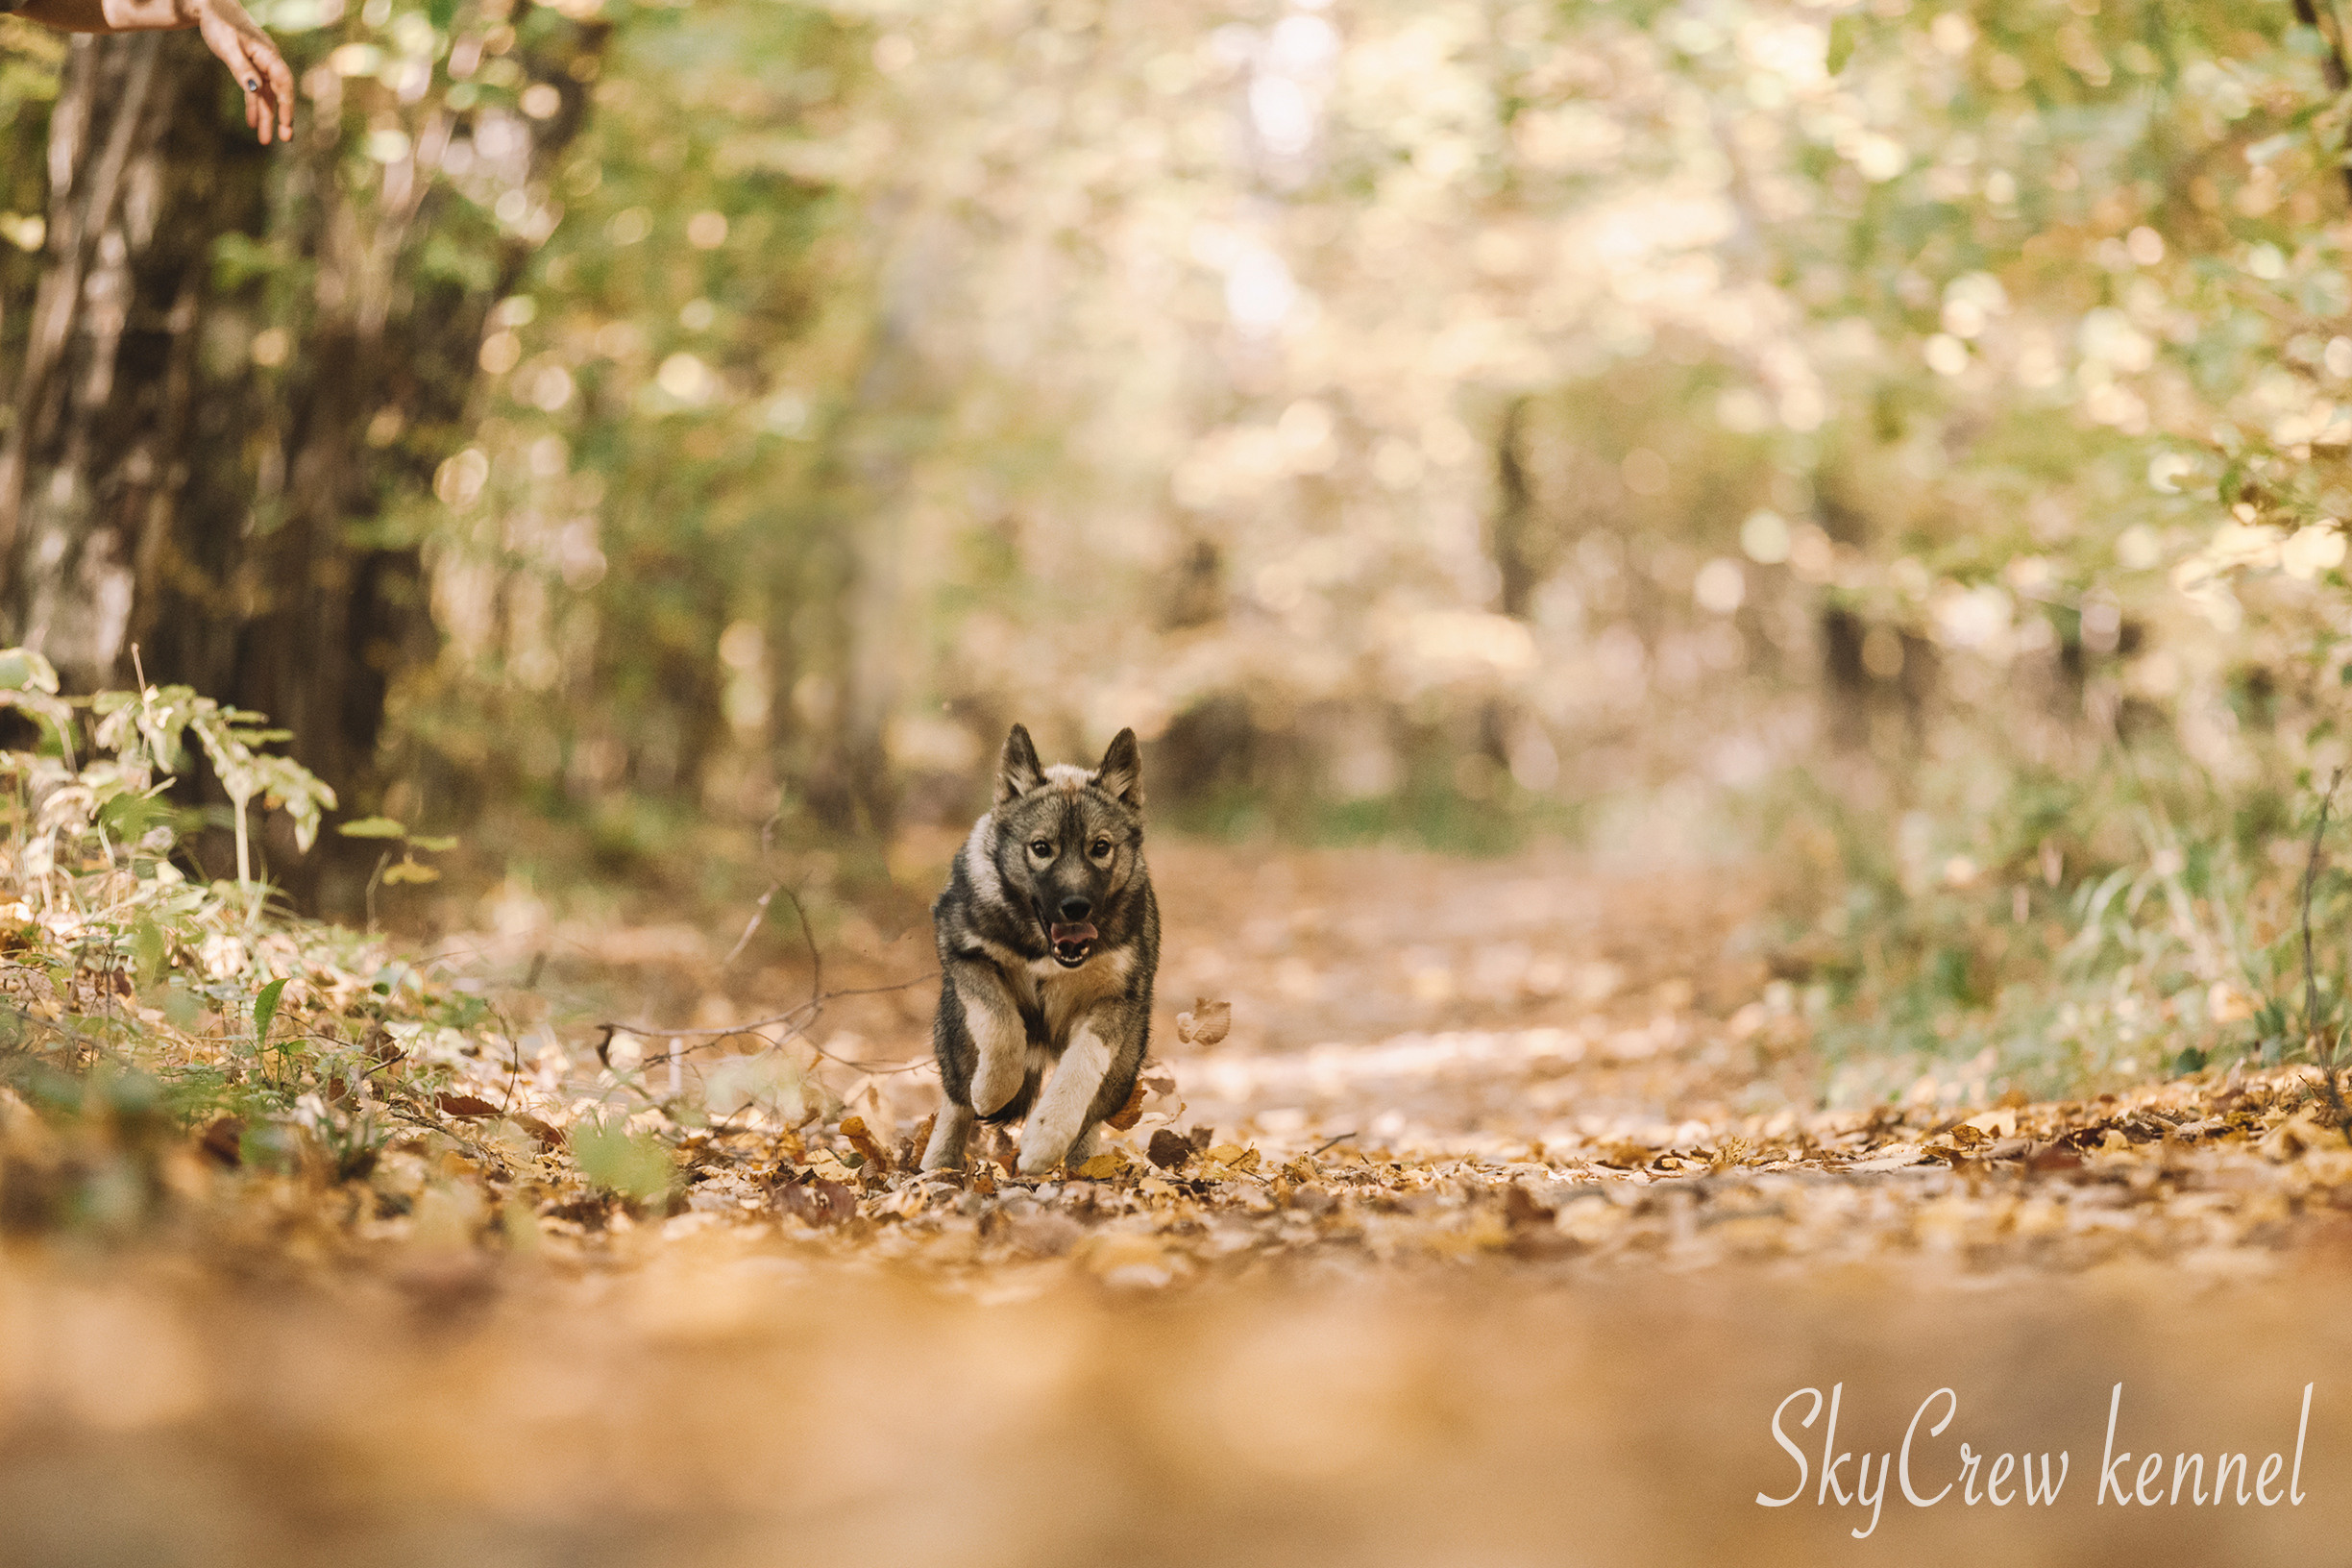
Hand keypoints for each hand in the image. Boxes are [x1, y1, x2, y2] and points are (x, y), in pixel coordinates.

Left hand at [186, 0, 293, 143]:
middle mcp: (268, 61)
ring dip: (266, 116)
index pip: (283, 83)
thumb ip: (243, 69)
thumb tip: (256, 90)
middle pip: (279, 93)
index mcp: (268, 55)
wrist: (210, 7)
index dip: (286, 104)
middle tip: (285, 139)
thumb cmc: (219, 23)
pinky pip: (255, 90)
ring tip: (265, 139)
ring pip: (266, 95)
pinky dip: (253, 105)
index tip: (286, 124)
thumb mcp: (228, 47)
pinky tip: (251, 122)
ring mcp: (260, 65)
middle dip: (282, 117)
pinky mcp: (250, 67)